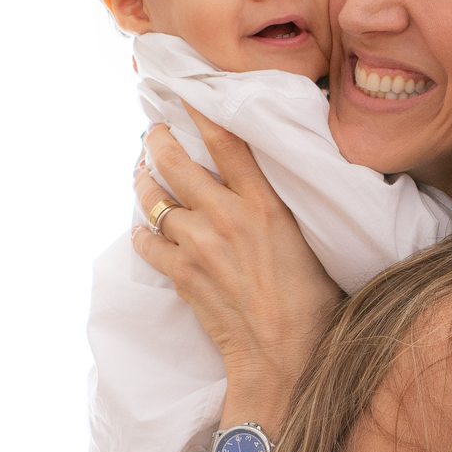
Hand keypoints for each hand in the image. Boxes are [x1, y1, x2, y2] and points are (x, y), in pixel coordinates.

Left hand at [132, 111, 341, 419]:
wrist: (283, 357)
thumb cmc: (310, 305)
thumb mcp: (308, 242)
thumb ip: (280, 208)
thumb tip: (262, 187)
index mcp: (265, 204)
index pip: (227, 141)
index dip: (202, 111)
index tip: (188, 94)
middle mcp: (227, 217)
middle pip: (176, 161)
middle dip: (158, 140)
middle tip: (153, 132)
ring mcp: (198, 245)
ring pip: (153, 199)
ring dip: (143, 182)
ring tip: (140, 173)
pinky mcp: (181, 274)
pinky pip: (146, 241)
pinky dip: (143, 232)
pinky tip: (145, 229)